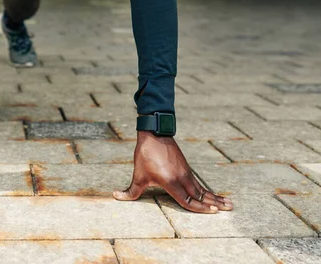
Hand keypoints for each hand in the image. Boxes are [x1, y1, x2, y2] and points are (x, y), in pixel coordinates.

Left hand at [114, 131, 232, 213]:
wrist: (154, 134)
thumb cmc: (145, 155)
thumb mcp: (137, 175)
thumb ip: (131, 190)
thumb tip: (116, 196)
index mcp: (171, 182)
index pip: (188, 201)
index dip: (201, 208)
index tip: (213, 212)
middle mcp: (182, 178)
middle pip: (201, 195)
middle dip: (215, 203)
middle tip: (231, 209)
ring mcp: (186, 173)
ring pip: (202, 189)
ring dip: (215, 196)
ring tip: (229, 203)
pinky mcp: (186, 168)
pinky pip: (198, 183)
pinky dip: (207, 190)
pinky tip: (213, 194)